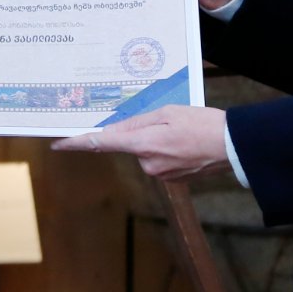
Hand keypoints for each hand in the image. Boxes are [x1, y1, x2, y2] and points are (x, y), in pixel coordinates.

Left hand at [51, 106, 231, 180]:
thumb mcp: (167, 112)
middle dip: (140, 131)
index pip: (102, 143)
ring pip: (145, 151)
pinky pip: (159, 160)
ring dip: (156, 140)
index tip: (58, 143)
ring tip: (182, 131)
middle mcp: (148, 163)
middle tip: (165, 120)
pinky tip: (185, 143)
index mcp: (144, 143)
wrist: (233, 147)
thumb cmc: (202, 124)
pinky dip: (167, 150)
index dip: (78, 143)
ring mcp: (160, 173)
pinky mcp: (172, 179)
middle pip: (129, 144)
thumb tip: (115, 129)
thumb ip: (137, 121)